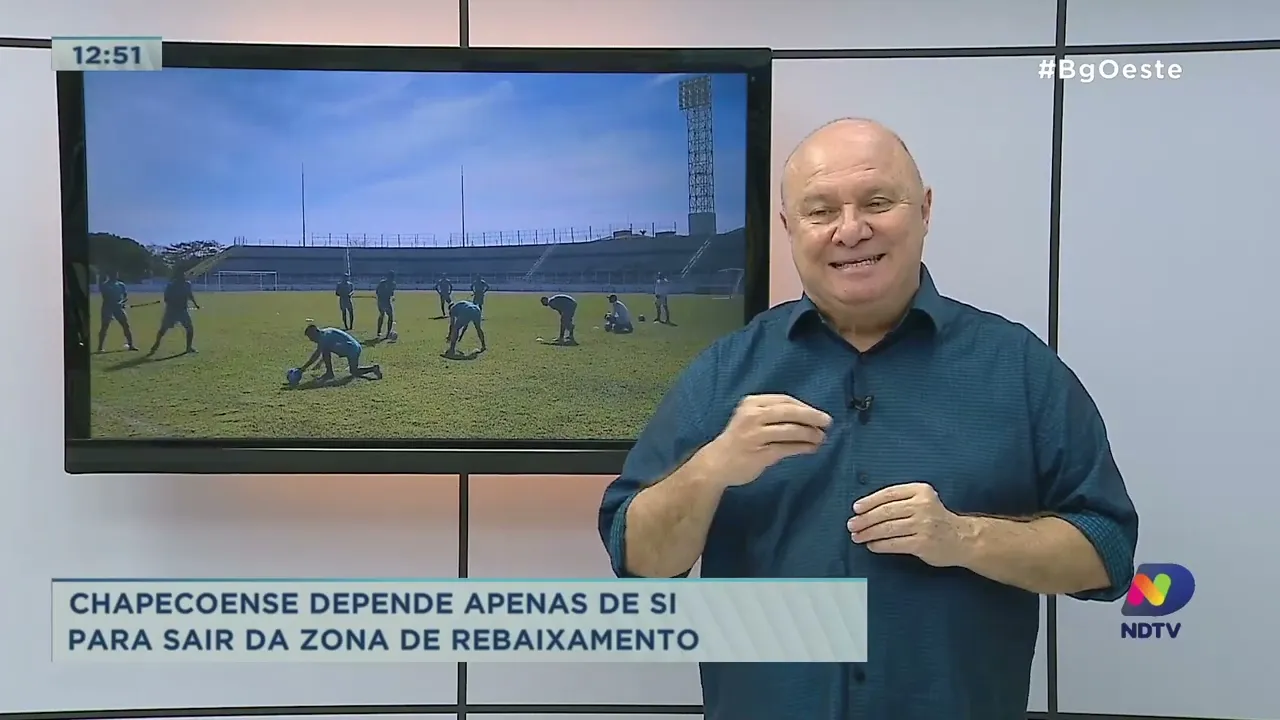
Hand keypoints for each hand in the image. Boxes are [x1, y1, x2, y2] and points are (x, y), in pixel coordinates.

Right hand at [698, 394, 831, 487]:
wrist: (716, 464)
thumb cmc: (738, 440)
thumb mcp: (751, 418)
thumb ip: (773, 414)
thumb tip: (807, 416)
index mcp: (751, 403)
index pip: (784, 400)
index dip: (804, 407)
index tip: (818, 414)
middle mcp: (752, 416)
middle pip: (789, 412)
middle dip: (812, 416)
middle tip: (828, 422)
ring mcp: (755, 435)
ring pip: (790, 430)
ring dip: (810, 434)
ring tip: (821, 438)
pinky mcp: (760, 453)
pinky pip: (787, 448)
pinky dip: (803, 447)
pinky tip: (812, 448)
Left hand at [848, 483, 971, 567]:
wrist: (962, 538)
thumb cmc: (936, 519)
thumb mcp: (923, 500)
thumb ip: (901, 500)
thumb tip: (867, 509)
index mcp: (921, 491)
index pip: (889, 494)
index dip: (869, 501)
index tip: (856, 508)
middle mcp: (923, 506)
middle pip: (886, 511)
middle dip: (865, 519)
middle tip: (852, 525)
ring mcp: (923, 525)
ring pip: (888, 528)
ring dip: (869, 533)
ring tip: (857, 536)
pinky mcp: (922, 543)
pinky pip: (894, 543)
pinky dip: (880, 545)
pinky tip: (872, 545)